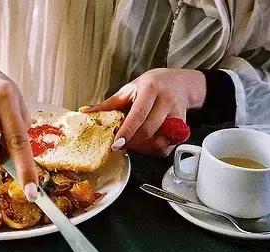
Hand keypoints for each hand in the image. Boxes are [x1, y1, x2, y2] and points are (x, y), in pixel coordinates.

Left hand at [85, 69, 205, 156]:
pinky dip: (155, 149)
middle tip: (120, 145)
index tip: (116, 144)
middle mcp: (166, 100)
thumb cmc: (152, 85)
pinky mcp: (183, 126)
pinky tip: (147, 144)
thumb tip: (87, 112)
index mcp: (150, 88)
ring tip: (133, 144)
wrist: (182, 83)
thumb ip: (110, 103)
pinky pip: (167, 145)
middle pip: (148, 129)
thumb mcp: (130, 88)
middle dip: (132, 142)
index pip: (138, 114)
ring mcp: (177, 114)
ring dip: (143, 147)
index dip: (127, 131)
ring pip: (159, 140)